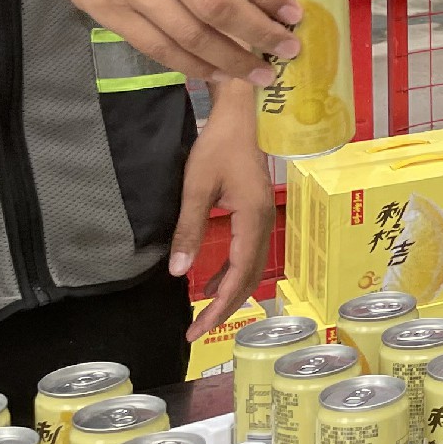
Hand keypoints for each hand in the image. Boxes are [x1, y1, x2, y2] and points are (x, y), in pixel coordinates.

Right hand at [32, 0, 299, 84]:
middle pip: (214, 3)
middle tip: (287, 50)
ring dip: (229, 59)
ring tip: (259, 73)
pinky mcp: (109, 14)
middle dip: (256, 33)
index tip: (294, 15)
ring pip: (188, 33)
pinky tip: (218, 73)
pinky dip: (193, 65)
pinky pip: (158, 48)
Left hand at [172, 88, 273, 338]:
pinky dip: (232, 271)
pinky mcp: (256, 210)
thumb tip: (179, 272)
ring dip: (229, 291)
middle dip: (224, 307)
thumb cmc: (220, 145)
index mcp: (252, 220)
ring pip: (250, 266)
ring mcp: (263, 217)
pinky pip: (248, 252)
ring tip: (203, 312)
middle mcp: (263, 223)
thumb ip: (190, 229)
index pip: (238, 275)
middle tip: (197, 331)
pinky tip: (213, 279)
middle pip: (249, 277)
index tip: (196, 330)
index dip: (218, 307)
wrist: (246, 112)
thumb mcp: (197, 186)